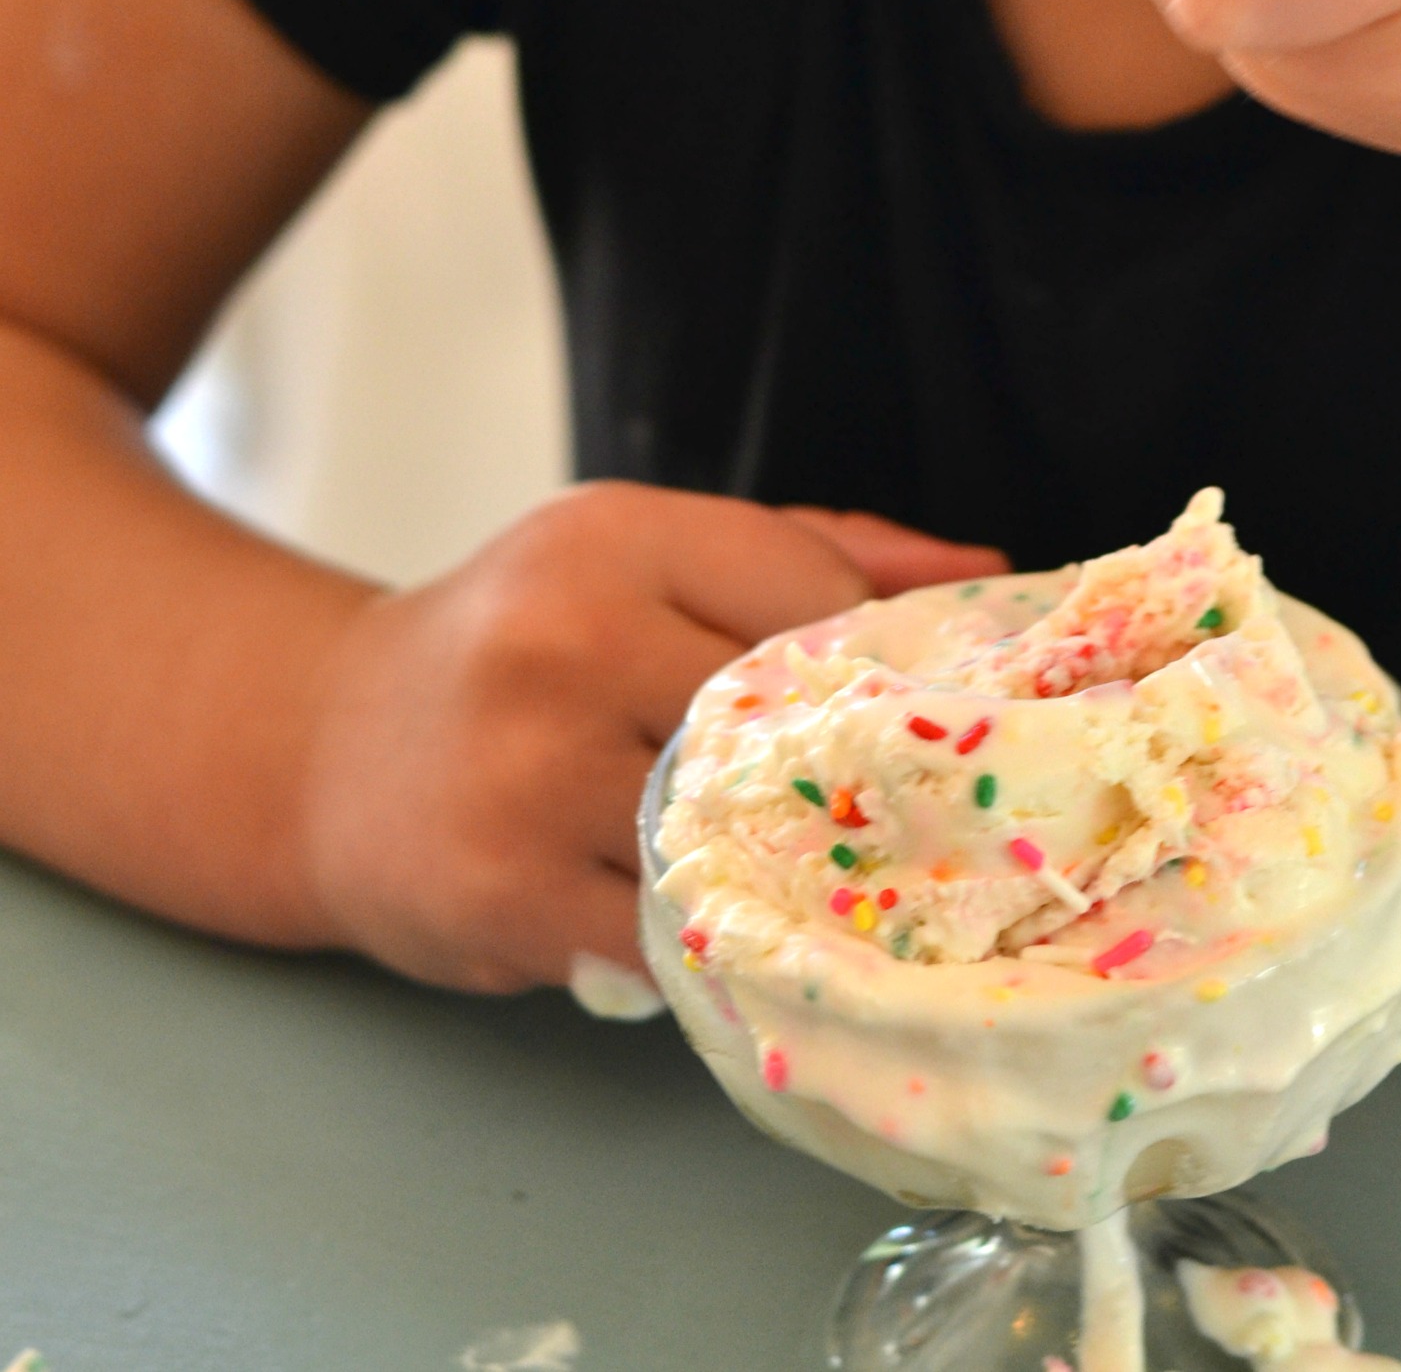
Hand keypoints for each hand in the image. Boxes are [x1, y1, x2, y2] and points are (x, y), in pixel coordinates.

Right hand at [301, 486, 1004, 991]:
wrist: (329, 744)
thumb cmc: (523, 638)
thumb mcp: (648, 551)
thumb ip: (820, 550)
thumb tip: (989, 574)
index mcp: (614, 537)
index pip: (814, 594)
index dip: (883, 661)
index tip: (913, 706)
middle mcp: (565, 642)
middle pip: (782, 717)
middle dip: (854, 772)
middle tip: (908, 812)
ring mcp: (527, 773)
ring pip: (730, 837)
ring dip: (792, 871)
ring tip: (831, 880)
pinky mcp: (501, 892)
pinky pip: (663, 938)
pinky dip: (713, 945)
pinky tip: (733, 933)